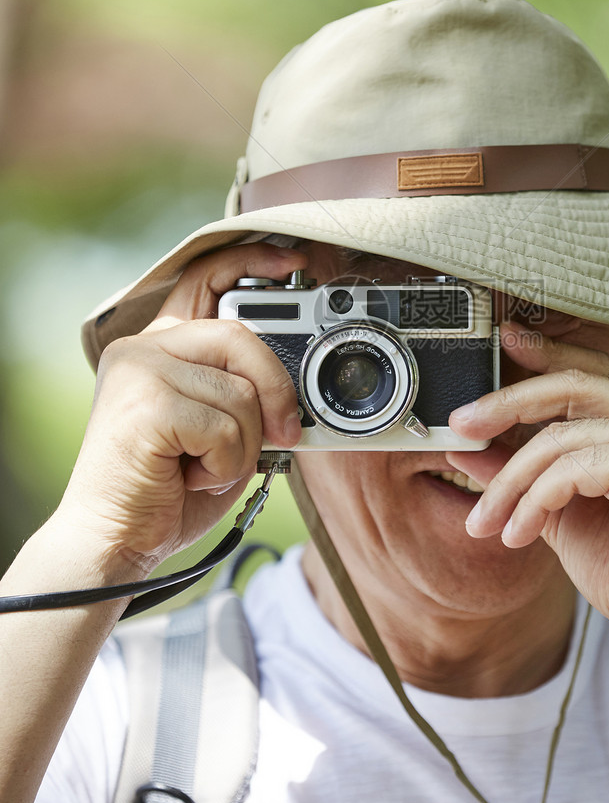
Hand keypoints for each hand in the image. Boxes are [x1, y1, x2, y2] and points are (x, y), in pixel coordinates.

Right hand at [56, 243, 305, 574]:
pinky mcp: (146, 405)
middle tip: (286, 434)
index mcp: (159, 346)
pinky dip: (224, 466)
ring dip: (240, 448)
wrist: (115, 543)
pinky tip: (190, 478)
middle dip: (276, 392)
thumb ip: (243, 392)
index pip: (205, 279)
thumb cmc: (166, 491)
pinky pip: (227, 428)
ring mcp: (140, 371)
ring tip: (202, 469)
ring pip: (241, 394)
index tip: (291, 259)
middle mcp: (144, 347)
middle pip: (241, 338)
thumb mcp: (219, 430)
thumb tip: (299, 385)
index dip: (251, 261)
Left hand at [447, 322, 608, 665]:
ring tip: (488, 522)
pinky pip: (570, 468)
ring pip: (558, 438)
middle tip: (458, 427)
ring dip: (509, 483)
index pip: (590, 374)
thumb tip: (466, 446)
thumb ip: (521, 477)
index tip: (504, 341)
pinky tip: (520, 535)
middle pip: (570, 386)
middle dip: (506, 403)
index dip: (546, 354)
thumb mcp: (560, 515)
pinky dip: (533, 501)